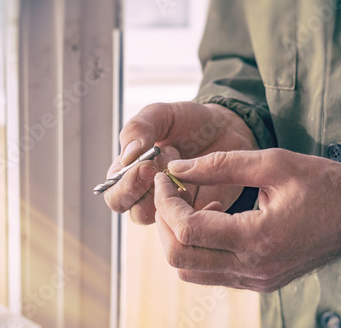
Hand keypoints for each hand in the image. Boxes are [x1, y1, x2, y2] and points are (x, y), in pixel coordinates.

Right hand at [103, 102, 257, 223]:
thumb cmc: (188, 122)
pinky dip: (201, 211)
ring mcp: (173, 208)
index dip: (127, 185)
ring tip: (189, 173)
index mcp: (130, 173)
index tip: (147, 165)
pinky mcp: (198, 215)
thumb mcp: (161, 115)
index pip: (114, 194)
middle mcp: (147, 195)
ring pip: (163, 222)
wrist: (226, 129)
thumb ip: (139, 128)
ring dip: (176, 198)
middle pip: (133, 213)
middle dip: (149, 194)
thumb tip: (128, 155)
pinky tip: (210, 190)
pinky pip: (194, 226)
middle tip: (165, 171)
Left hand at [154, 149, 340, 291]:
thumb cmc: (323, 184)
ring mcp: (256, 280)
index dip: (166, 203)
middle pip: (181, 258)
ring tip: (193, 205)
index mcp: (257, 239)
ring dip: (180, 237)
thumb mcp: (273, 163)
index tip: (164, 179)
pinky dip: (201, 248)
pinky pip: (212, 272)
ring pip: (192, 270)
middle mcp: (253, 269)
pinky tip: (216, 218)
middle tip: (170, 192)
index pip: (188, 230)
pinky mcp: (260, 282)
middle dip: (164, 222)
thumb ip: (220, 164)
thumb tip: (178, 168)